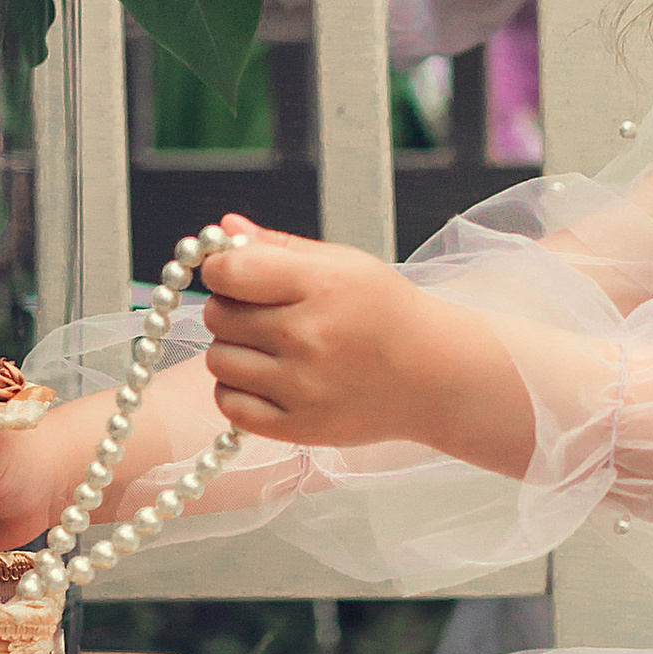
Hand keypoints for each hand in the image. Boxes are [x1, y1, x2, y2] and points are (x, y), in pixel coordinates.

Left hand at [197, 220, 424, 448]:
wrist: (435, 375)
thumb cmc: (388, 313)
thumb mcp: (345, 263)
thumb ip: (280, 245)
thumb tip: (224, 226)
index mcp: (321, 286)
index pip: (230, 271)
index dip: (222, 267)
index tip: (234, 272)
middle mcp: (308, 338)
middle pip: (218, 316)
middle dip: (230, 307)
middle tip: (262, 310)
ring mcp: (301, 387)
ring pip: (218, 361)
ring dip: (234, 350)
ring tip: (270, 347)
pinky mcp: (297, 427)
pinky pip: (229, 405)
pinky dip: (237, 391)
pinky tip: (268, 378)